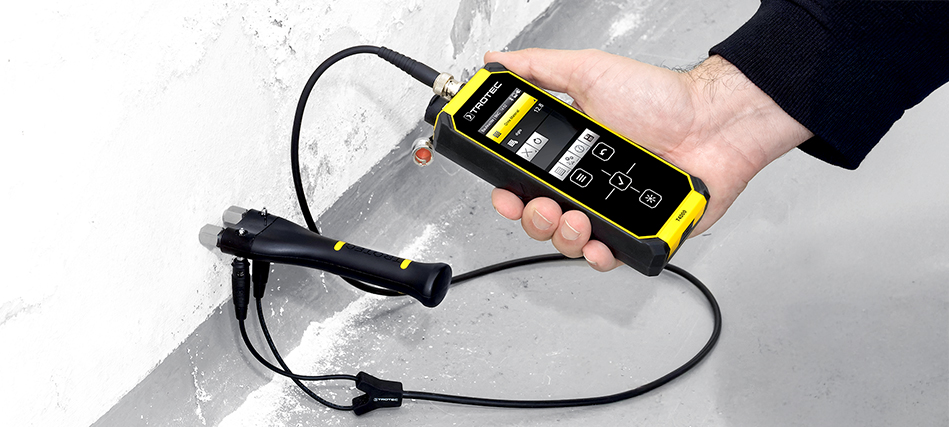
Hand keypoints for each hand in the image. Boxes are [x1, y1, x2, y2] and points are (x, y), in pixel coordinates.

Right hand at [487, 49, 812, 270]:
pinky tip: (598, 242)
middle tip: (545, 205)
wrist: (713, 126)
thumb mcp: (590, 72)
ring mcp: (608, 209)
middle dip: (533, 218)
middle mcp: (584, 183)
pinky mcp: (635, 231)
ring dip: (562, 236)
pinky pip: (607, 255)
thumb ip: (540, 68)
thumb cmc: (661, 100)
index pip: (523, 179)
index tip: (505, 194)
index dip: (508, 192)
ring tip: (576, 217)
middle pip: (539, 216)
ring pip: (567, 240)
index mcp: (567, 151)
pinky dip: (598, 255)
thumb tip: (499, 61)